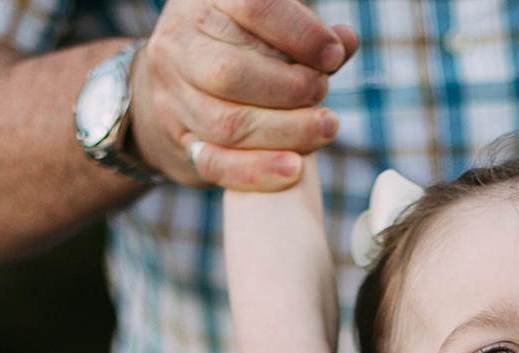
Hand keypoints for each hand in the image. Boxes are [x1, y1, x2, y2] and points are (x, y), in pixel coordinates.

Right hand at [129, 0, 359, 190]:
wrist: (178, 83)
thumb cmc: (236, 45)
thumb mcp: (264, 27)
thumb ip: (305, 35)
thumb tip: (346, 41)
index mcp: (205, 1)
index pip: (252, 8)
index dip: (298, 33)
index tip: (332, 55)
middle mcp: (179, 44)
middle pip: (231, 73)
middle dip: (289, 89)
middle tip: (322, 92)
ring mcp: (172, 94)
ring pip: (227, 123)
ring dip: (285, 131)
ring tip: (324, 129)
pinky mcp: (179, 138)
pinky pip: (215, 163)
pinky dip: (258, 170)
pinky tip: (294, 169)